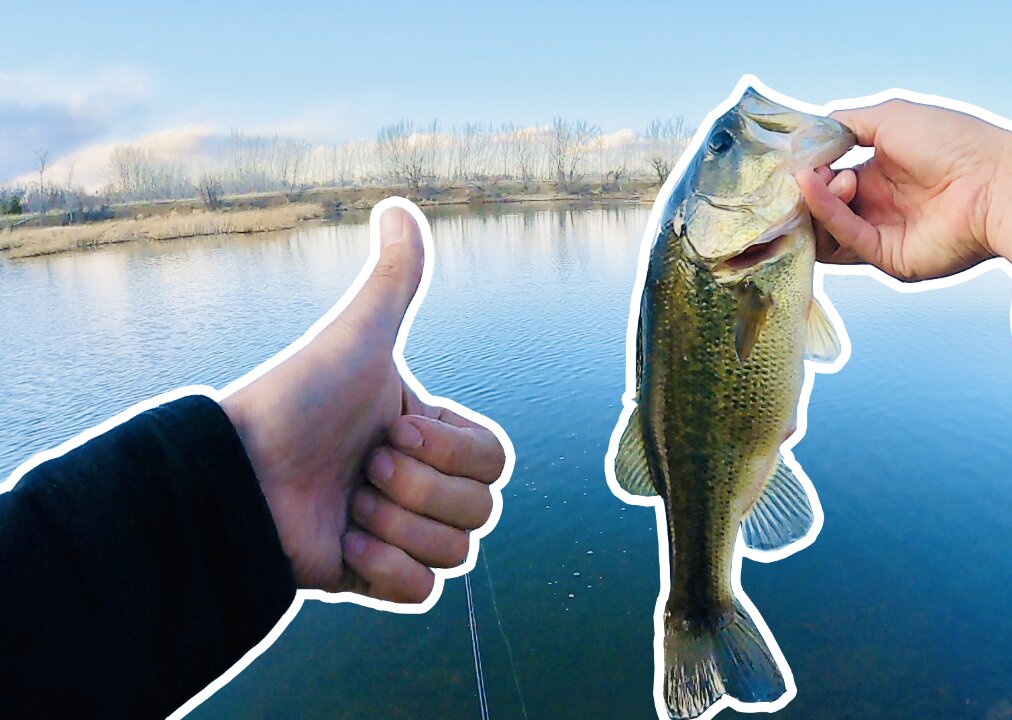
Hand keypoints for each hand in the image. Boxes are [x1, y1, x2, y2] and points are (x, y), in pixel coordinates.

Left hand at [220, 205, 504, 602]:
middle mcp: (421, 486)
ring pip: (457, 553)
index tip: (390, 430)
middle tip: (361, 468)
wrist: (234, 473)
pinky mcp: (374, 579)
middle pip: (481, 510)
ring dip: (397, 527)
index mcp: (430, 436)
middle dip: (417, 489)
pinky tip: (345, 545)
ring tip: (346, 506)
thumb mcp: (356, 338)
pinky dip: (388, 569)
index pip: (495, 461)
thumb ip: (393, 280)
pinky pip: (424, 591)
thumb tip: (399, 205)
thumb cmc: (295, 401)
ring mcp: (399, 534)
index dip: (449, 451)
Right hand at [796, 99, 1011, 278]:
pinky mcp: (886, 258)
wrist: (996, 181)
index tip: (791, 157)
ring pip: (825, 230)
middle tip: (797, 172)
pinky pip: (845, 239)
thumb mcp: (890, 116)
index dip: (808, 169)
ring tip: (813, 178)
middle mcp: (880, 205)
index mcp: (882, 172)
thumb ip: (845, 124)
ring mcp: (882, 233)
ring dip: (812, 202)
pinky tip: (813, 187)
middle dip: (804, 189)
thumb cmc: (954, 142)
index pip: (830, 177)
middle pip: (821, 208)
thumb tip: (806, 136)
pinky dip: (824, 212)